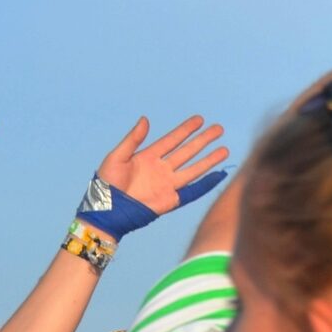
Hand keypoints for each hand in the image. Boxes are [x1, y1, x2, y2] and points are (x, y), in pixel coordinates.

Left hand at [95, 117, 229, 215]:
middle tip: (218, 129)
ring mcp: (168, 184)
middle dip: (203, 140)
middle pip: (187, 151)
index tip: (200, 120)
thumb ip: (132, 139)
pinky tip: (218, 175)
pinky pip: (193, 191)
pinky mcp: (171, 200)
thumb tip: (145, 119)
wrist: (107, 212)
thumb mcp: (116, 157)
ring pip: (194, 169)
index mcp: (148, 157)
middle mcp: (161, 169)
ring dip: (209, 159)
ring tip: (224, 149)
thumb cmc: (106, 184)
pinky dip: (207, 184)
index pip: (172, 140)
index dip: (186, 130)